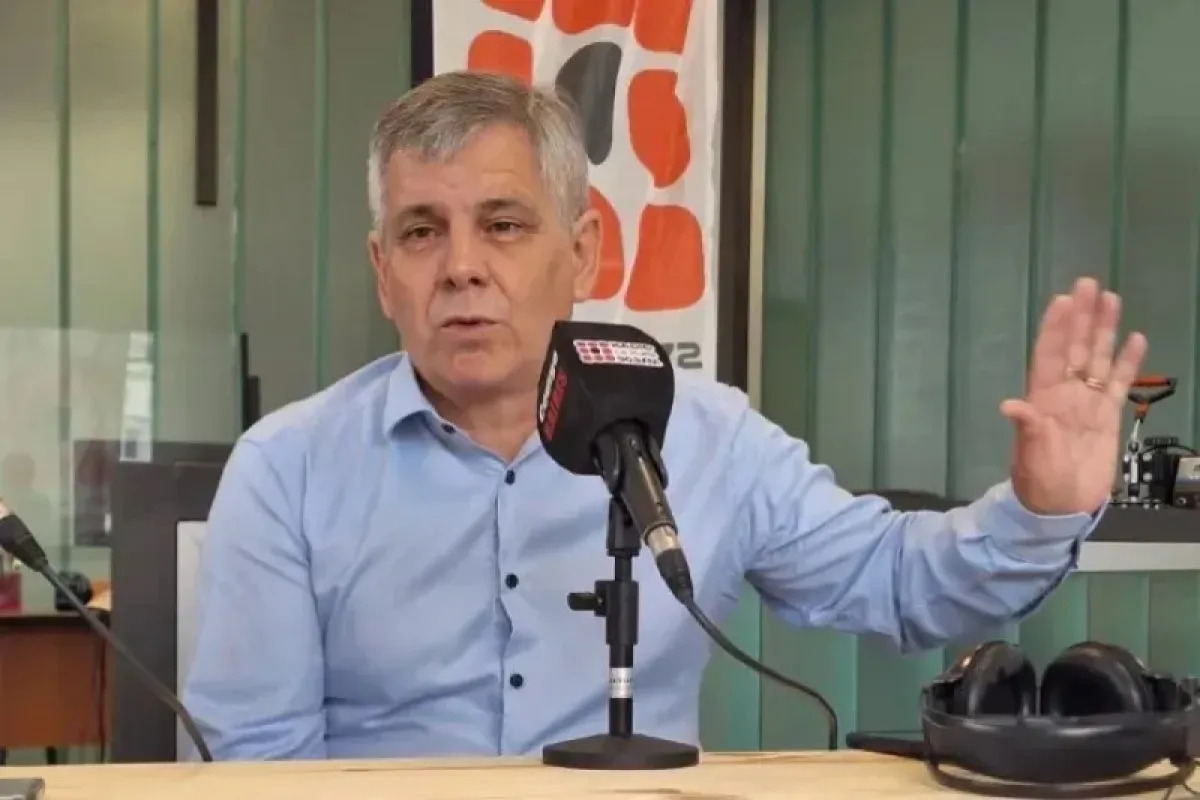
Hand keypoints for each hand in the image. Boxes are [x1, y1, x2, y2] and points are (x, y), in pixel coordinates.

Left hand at [1000, 277, 1147, 515]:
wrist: (1060, 506)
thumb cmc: (1039, 480)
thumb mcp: (1030, 454)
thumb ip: (1027, 428)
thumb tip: (1010, 406)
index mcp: (1043, 398)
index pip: (1050, 354)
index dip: (1056, 328)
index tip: (1063, 299)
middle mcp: (1065, 393)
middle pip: (1076, 347)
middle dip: (1082, 317)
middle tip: (1088, 283)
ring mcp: (1087, 403)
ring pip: (1099, 358)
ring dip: (1104, 330)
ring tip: (1112, 299)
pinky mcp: (1107, 416)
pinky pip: (1120, 383)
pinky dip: (1128, 362)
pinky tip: (1136, 339)